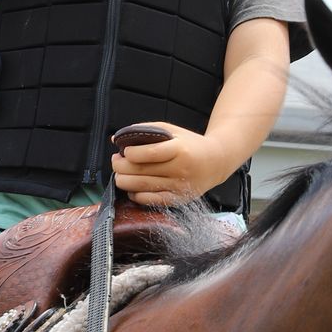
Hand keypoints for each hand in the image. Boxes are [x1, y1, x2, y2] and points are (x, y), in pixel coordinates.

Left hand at [112, 123, 228, 205]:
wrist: (215, 162)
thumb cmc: (190, 144)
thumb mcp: (172, 131)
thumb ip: (145, 131)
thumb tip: (116, 138)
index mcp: (179, 149)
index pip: (149, 153)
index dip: (131, 153)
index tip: (124, 150)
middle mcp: (180, 170)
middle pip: (141, 171)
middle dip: (121, 167)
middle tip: (116, 161)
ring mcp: (179, 186)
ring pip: (142, 187)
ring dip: (124, 181)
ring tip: (119, 174)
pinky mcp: (178, 199)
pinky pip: (151, 200)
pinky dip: (136, 195)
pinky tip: (132, 188)